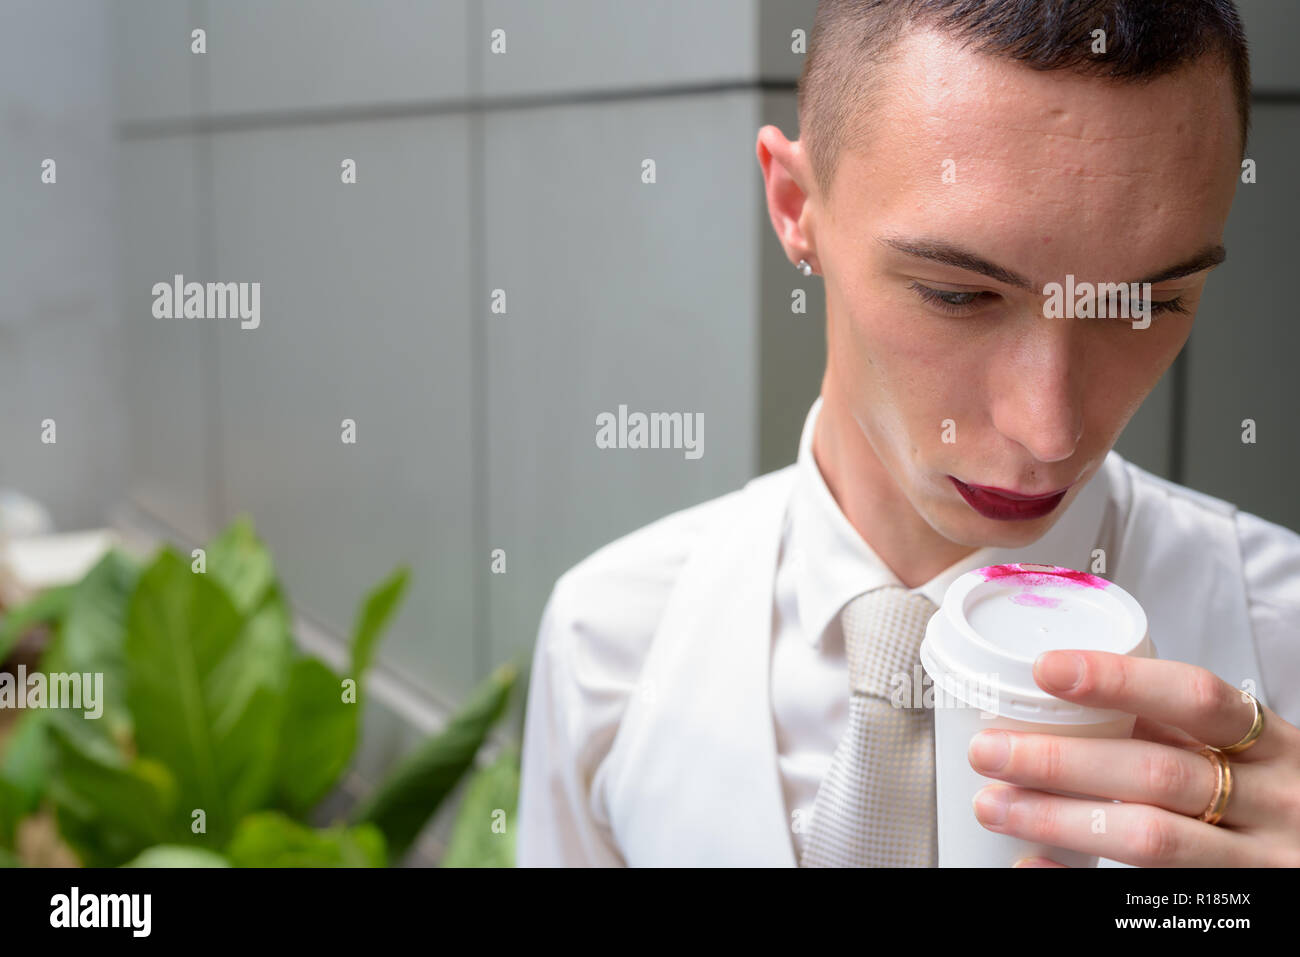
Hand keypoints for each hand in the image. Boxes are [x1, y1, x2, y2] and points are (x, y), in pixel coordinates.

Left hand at [965, 650, 1299, 866]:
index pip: (1197, 699)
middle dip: (1062, 760)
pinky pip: (1151, 898)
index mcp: (1275, 747)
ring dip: (1059, 818)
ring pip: (1150, 837)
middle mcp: (1275, 803)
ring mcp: (1262, 864)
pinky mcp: (1238, 911)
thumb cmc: (1280, 799)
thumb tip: (1076, 700)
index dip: (1119, 680)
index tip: (1047, 670)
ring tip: (995, 804)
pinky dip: (1078, 880)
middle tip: (989, 750)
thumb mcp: (1253, 754)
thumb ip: (1179, 729)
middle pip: (1158, 773)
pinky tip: (1032, 864)